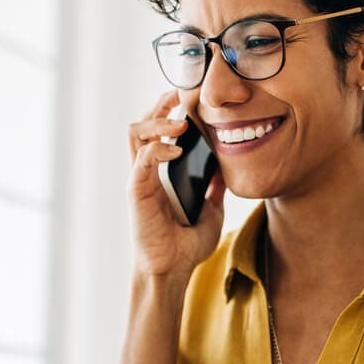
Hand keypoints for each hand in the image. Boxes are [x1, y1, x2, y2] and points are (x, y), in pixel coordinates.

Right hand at [127, 90, 226, 277]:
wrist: (173, 271)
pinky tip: (177, 149)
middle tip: (181, 93)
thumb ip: (215, 189)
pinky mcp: (137, 191)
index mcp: (161, 173)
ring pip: (136, 133)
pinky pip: (142, 159)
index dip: (170, 109)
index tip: (190, 96)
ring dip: (157, 120)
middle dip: (159, 104)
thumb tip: (227, 172)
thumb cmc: (186, 246)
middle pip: (143, 123)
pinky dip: (159, 148)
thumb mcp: (211, 210)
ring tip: (181, 120)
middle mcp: (146, 171)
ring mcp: (140, 179)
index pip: (158, 130)